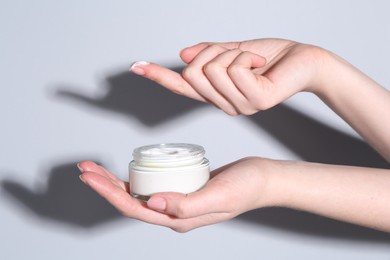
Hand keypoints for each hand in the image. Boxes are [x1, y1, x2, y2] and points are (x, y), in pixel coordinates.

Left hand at [78, 157, 271, 231]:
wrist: (262, 178)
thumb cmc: (246, 187)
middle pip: (131, 201)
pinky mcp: (181, 188)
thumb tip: (153, 203)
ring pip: (138, 193)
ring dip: (114, 182)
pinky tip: (124, 170)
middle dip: (104, 186)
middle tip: (84, 169)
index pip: (135, 208)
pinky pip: (152, 184)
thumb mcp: (219, 196)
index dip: (109, 194)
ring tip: (95, 168)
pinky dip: (134, 177)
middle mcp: (174, 213)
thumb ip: (187, 204)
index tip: (90, 177)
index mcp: (179, 219)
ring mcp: (177, 201)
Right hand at [130, 39, 327, 114]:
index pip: (182, 86)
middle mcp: (225, 104)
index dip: (158, 75)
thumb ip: (208, 54)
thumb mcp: (233, 50)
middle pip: (193, 72)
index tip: (136, 66)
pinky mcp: (256, 101)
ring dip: (232, 53)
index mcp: (218, 94)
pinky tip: (260, 63)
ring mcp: (240, 107)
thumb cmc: (271, 57)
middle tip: (236, 52)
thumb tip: (183, 56)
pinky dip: (247, 55)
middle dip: (212, 52)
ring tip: (252, 60)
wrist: (304, 60)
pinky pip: (234, 68)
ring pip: (212, 69)